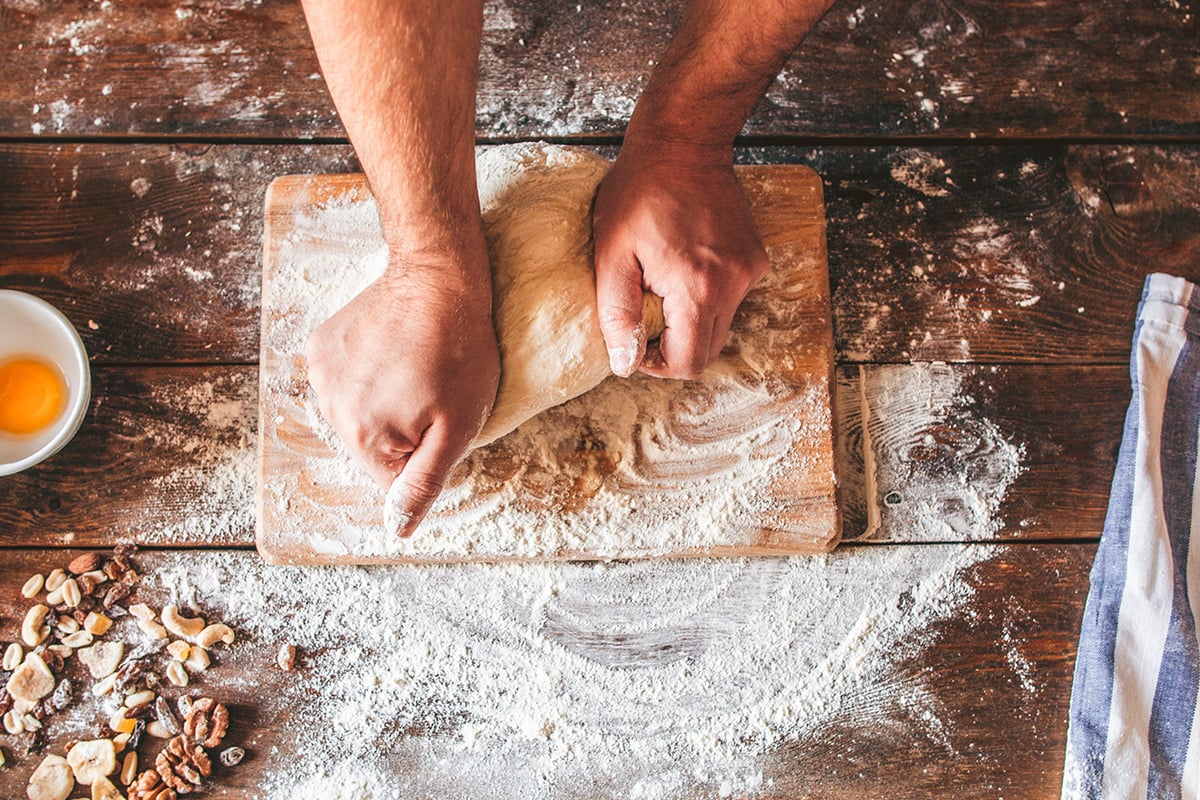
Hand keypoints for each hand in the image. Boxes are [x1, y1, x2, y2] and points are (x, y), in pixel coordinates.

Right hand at [304, 252, 499, 536]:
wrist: (437, 278)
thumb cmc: (460, 353)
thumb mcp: (458, 427)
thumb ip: (424, 482)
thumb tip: (396, 528)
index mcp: (367, 439)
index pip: (394, 480)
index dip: (426, 454)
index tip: (442, 417)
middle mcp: (332, 412)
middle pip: (375, 448)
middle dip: (405, 429)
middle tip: (433, 388)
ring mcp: (321, 376)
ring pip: (360, 414)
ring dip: (385, 399)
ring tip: (414, 365)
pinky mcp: (320, 347)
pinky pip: (345, 380)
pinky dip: (367, 371)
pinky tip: (392, 349)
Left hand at [592, 141, 768, 378]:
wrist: (683, 143)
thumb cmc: (640, 192)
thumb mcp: (611, 254)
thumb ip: (617, 314)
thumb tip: (624, 364)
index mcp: (698, 289)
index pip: (689, 363)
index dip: (658, 364)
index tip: (636, 341)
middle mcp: (733, 284)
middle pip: (709, 350)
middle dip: (674, 346)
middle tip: (645, 317)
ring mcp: (749, 270)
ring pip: (720, 325)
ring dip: (690, 320)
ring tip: (661, 284)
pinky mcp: (755, 258)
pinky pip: (732, 298)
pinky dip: (707, 296)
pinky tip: (684, 265)